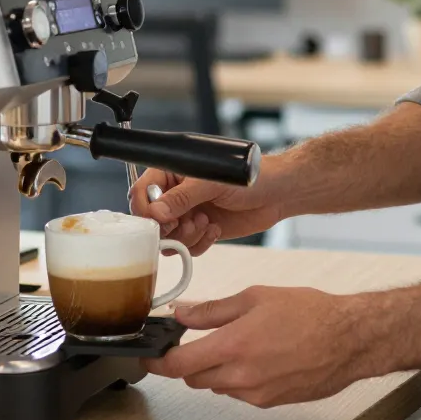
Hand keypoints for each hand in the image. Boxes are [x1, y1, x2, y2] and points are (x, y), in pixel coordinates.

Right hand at [129, 166, 286, 255]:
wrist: (278, 193)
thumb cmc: (249, 176)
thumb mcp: (213, 182)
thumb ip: (183, 197)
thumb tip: (157, 213)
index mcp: (173, 172)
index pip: (142, 191)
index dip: (145, 209)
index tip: (158, 221)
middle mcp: (177, 194)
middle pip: (152, 220)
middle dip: (168, 227)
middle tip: (187, 222)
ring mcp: (188, 214)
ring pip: (169, 238)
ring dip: (185, 236)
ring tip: (204, 223)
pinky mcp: (201, 231)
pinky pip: (187, 247)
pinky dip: (199, 243)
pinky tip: (214, 229)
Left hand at [142, 286, 376, 406]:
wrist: (350, 340)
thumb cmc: (310, 314)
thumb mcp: (256, 298)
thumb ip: (214, 310)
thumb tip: (183, 313)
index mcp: (233, 346)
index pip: (179, 365)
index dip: (158, 362)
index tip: (150, 356)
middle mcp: (241, 377)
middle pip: (195, 379)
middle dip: (191, 362)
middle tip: (200, 341)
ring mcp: (256, 394)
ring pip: (218, 387)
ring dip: (217, 370)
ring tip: (242, 344)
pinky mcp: (271, 403)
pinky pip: (241, 393)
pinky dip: (239, 378)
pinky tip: (261, 358)